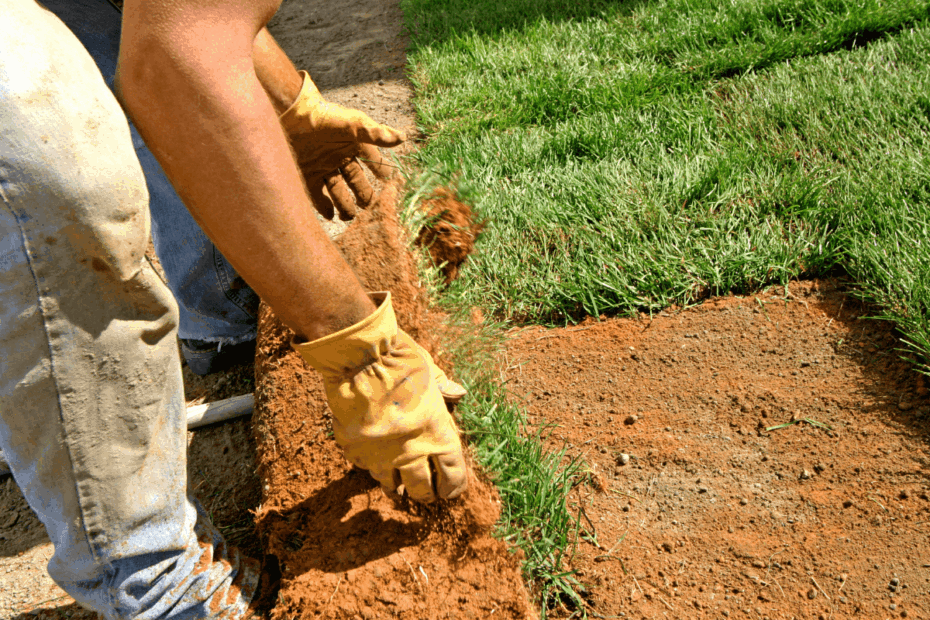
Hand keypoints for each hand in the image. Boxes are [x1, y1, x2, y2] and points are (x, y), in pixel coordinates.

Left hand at [280, 71, 405, 220]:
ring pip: (338, 192)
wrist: (291, 114)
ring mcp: (323, 167)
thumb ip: (375, 134)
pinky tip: (331, 216)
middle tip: (371, 208)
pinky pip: (318, 195)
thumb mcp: (353, 124)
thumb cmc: (324, 116)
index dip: (383, 173)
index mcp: (354, 145)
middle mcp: (340, 158)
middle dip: (365, 195)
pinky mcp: (307, 174)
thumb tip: (402, 138)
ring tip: (350, 217)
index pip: (374, 162)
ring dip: (345, 205)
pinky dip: (324, 207)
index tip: (392, 185)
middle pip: (357, 182)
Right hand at [292, 292, 467, 501]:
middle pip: (422, 489)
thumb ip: (443, 388)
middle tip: (425, 493)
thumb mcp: (429, 370)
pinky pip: (364, 466)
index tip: (450, 490)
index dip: (453, 486)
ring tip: (397, 488)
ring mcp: (380, 454)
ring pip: (390, 484)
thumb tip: (459, 393)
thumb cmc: (400, 360)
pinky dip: (369, 466)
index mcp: (437, 433)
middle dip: (425, 493)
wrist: (358, 358)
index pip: (452, 474)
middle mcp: (411, 451)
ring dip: (395, 486)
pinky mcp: (355, 449)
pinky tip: (372, 461)